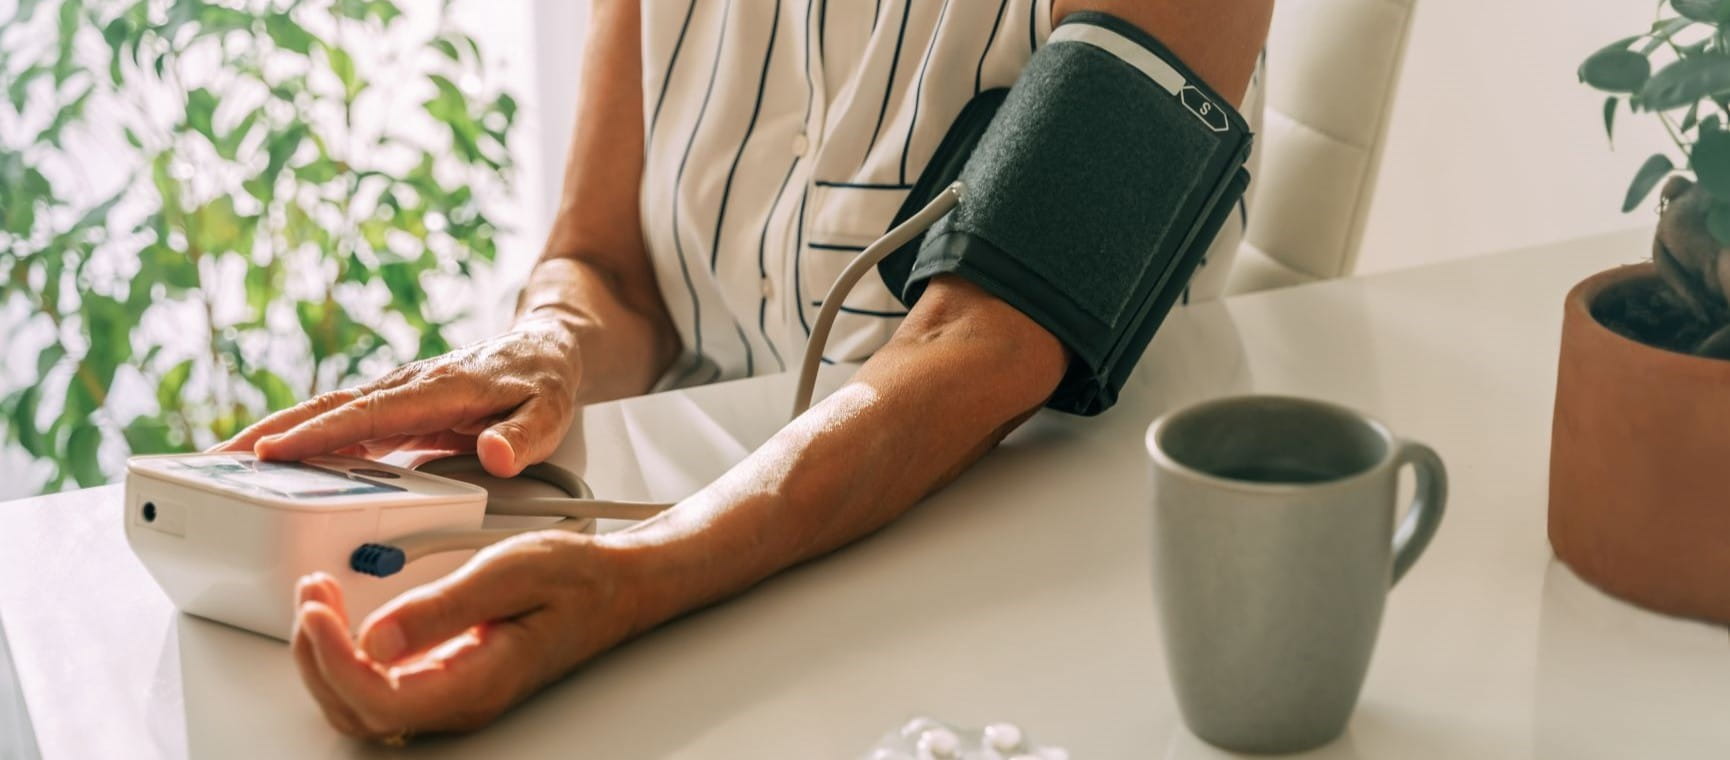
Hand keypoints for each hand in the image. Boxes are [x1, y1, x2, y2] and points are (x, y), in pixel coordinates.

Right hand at [217, 319, 582, 476]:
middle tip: (216, 463)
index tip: (274, 454)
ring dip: (273, 437)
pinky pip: (339, 425)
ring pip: (325, 414)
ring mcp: (394, 396)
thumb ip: (525, 436)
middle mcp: (406, 387)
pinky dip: (300, 441)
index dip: (320, 435)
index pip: (370, 414)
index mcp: (439, 388)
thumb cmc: (544, 382)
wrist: (544, 348)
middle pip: (328, 409)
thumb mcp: (551, 412)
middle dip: (270, 434)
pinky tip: (268, 466)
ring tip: (220, 467)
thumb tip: (497, 456)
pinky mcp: (391, 408)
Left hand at [291, 530, 640, 739]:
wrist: (616, 585)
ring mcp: (451, 694)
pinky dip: (346, 652)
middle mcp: (461, 701)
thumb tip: (376, 636)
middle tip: (312, 595)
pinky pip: (379, 685)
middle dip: (319, 656)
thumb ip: (443, 607)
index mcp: (479, 682)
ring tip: (319, 600)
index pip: (382, 701)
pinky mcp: (444, 678)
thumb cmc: (577, 578)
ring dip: (326, 656)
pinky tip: (343, 616)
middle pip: (359, 712)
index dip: (335, 660)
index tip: (319, 609)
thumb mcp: (509, 572)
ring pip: (361, 705)